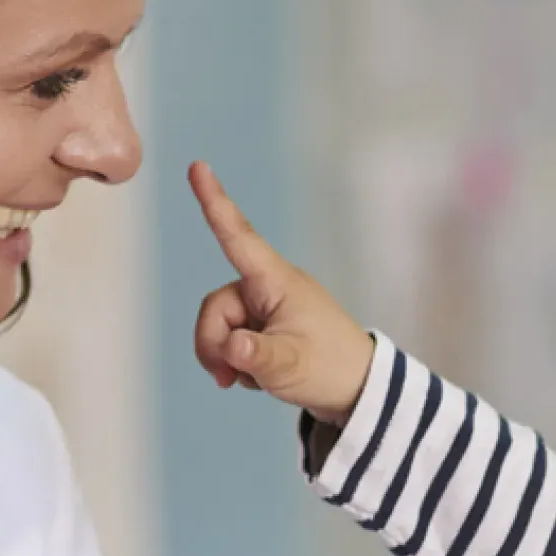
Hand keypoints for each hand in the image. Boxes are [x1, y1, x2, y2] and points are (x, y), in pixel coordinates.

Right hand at [189, 161, 374, 425]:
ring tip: (247, 380)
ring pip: (220, 327)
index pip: (238, 236)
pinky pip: (232, 340)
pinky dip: (237, 361)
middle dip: (212, 343)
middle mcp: (268, 288)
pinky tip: (258, 376)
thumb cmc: (330, 368)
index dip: (215, 202)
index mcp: (277, 282)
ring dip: (225, 356)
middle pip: (216, 306)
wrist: (358, 389)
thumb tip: (231, 347)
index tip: (197, 166)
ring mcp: (266, 308)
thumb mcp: (290, 366)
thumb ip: (257, 356)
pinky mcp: (265, 327)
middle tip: (227, 378)